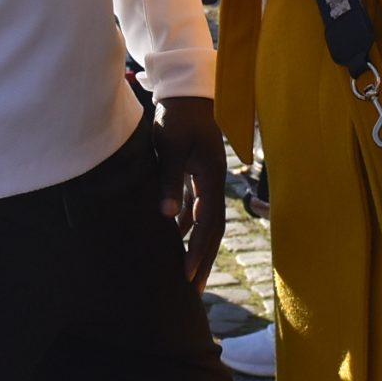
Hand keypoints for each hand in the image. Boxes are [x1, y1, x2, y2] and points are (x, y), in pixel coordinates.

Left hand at [153, 96, 227, 289]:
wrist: (185, 91)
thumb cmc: (177, 117)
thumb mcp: (171, 147)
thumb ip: (171, 180)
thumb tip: (167, 216)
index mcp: (212, 178)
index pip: (209, 224)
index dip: (200, 251)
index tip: (188, 275)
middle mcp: (214, 182)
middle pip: (212, 228)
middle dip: (203, 259)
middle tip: (192, 289)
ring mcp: (207, 178)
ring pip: (204, 220)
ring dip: (196, 245)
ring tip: (184, 272)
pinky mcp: (196, 173)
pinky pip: (195, 207)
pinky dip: (187, 224)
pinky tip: (173, 236)